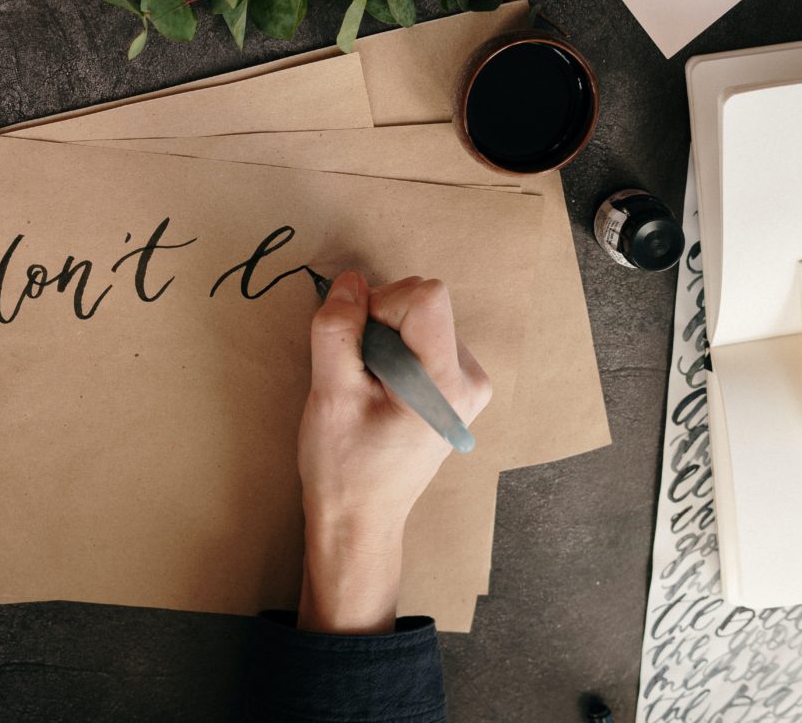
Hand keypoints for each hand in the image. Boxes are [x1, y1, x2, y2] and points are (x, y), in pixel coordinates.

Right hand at [296, 272, 490, 633]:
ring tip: (367, 390)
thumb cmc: (345, 468)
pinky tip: (379, 391)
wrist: (360, 519)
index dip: (379, 306)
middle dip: (379, 324)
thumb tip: (348, 281)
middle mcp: (470, 379)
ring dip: (383, 340)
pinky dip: (393, 352)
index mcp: (447, 383)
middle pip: (421, 303)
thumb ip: (338, 331)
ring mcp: (467, 384)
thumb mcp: (330, 395)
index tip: (358, 348)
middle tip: (358, 376)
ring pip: (419, 318)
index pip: (425, 296)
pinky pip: (421, 338)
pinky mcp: (455, 387)